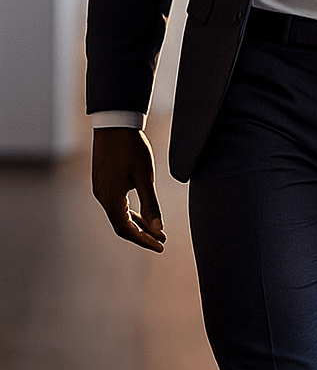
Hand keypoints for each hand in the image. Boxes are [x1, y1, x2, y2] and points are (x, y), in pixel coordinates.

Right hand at [92, 127, 165, 251]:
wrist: (115, 123)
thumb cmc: (132, 148)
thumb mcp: (145, 176)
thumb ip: (151, 204)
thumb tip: (157, 229)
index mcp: (112, 198)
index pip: (126, 230)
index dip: (144, 240)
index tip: (160, 246)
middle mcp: (102, 197)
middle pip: (121, 225)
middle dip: (142, 235)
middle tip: (161, 241)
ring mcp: (101, 189)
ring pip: (119, 215)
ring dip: (137, 223)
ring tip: (156, 230)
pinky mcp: (103, 182)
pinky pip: (116, 204)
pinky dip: (130, 212)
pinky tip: (142, 213)